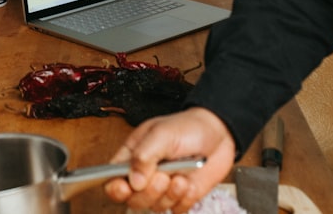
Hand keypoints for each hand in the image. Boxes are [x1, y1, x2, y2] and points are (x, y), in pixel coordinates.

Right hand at [104, 107, 235, 212]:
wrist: (220, 133)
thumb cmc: (188, 127)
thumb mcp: (163, 134)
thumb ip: (144, 155)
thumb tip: (133, 181)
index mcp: (133, 155)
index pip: (112, 177)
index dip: (115, 187)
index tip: (125, 187)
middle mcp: (146, 174)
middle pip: (133, 198)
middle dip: (149, 192)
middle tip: (162, 176)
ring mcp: (163, 187)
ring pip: (155, 206)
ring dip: (169, 194)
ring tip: (180, 176)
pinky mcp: (180, 196)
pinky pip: (176, 209)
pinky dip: (184, 198)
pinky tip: (189, 182)